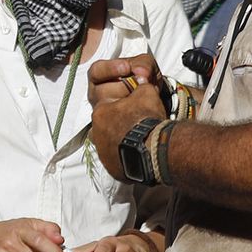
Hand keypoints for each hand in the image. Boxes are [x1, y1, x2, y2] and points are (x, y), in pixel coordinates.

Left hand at [88, 56, 170, 181]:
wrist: (154, 149)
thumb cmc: (147, 118)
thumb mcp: (147, 92)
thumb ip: (140, 86)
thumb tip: (141, 82)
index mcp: (100, 112)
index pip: (109, 106)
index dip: (123, 107)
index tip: (135, 109)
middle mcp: (96, 134)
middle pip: (108, 126)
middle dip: (120, 125)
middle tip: (138, 126)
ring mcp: (103, 153)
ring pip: (111, 144)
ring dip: (122, 142)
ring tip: (140, 142)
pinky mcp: (112, 168)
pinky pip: (118, 160)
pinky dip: (126, 157)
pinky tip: (140, 155)